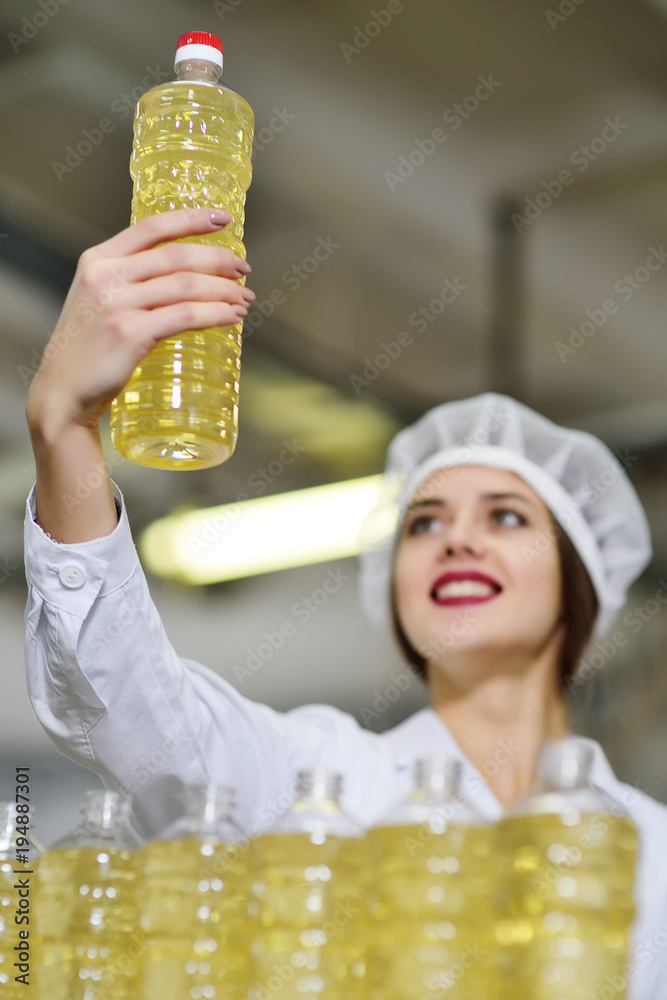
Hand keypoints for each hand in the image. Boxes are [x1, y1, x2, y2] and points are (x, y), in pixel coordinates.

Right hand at [26, 207, 254, 434]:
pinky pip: (186, 316)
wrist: (62, 392)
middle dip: (219, 260)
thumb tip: (183, 274)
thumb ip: (129, 282)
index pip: (152, 227)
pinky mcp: (130, 334)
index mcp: (98, 260)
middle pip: (176, 256)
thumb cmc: (88, 350)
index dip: (192, 219)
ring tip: (244, 299)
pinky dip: (215, 315)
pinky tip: (231, 318)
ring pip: (186, 286)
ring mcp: (117, 305)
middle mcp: (106, 277)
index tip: (224, 219)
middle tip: (244, 271)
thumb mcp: (98, 301)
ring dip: (224, 291)